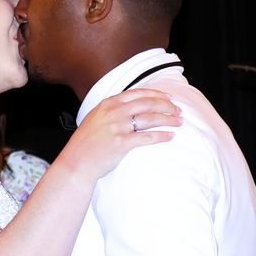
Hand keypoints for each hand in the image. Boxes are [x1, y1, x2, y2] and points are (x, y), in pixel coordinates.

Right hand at [60, 88, 180, 179]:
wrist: (76, 162)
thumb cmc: (86, 143)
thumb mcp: (96, 118)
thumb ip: (112, 110)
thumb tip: (131, 107)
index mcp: (108, 103)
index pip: (138, 93)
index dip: (157, 94)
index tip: (169, 97)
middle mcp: (114, 112)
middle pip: (148, 103)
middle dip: (167, 105)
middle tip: (178, 110)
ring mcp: (118, 127)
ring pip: (151, 118)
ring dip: (168, 119)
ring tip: (178, 122)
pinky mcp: (122, 142)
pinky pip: (147, 137)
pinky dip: (162, 135)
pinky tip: (170, 136)